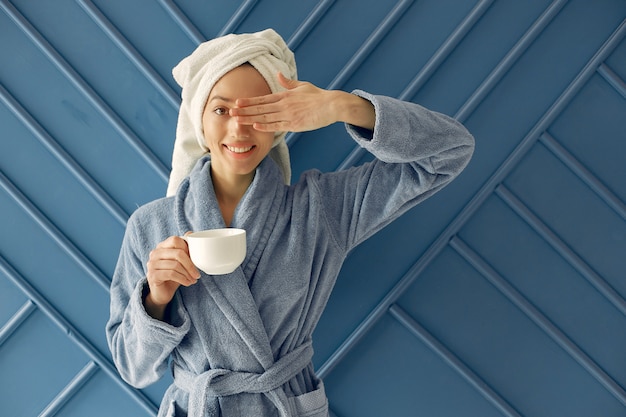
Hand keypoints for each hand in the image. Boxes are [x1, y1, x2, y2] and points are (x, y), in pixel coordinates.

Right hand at [145, 235, 199, 319]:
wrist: (162, 293)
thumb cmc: (174, 275)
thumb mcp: (181, 262)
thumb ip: (185, 249)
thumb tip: (190, 233)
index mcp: (162, 246)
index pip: (175, 240)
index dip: (188, 248)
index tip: (195, 259)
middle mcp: (155, 253)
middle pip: (178, 253)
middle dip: (191, 264)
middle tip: (197, 274)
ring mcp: (152, 264)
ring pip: (176, 265)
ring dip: (188, 274)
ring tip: (193, 280)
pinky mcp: (152, 275)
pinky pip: (171, 274)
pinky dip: (183, 279)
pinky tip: (187, 283)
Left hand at [230, 73, 374, 131]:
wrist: (332, 105)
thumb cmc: (318, 96)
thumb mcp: (302, 86)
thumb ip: (288, 82)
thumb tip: (278, 74)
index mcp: (285, 95)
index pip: (262, 99)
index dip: (249, 101)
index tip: (237, 102)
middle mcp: (284, 105)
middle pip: (260, 108)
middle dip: (244, 110)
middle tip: (230, 112)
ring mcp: (289, 115)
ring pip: (265, 117)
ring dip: (250, 118)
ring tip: (237, 120)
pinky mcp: (295, 124)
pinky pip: (277, 126)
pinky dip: (266, 126)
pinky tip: (255, 126)